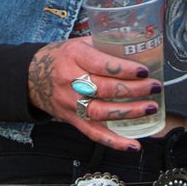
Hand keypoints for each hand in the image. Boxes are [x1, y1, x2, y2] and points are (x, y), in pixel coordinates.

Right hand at [28, 37, 161, 150]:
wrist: (31, 76)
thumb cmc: (63, 56)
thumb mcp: (81, 42)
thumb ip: (107, 42)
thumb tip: (141, 39)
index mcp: (75, 56)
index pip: (102, 65)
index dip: (125, 69)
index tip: (145, 71)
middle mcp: (71, 80)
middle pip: (105, 89)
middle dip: (133, 89)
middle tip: (155, 87)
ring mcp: (70, 103)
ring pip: (101, 112)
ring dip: (129, 112)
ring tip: (150, 108)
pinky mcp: (72, 120)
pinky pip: (94, 133)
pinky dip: (114, 142)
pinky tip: (133, 145)